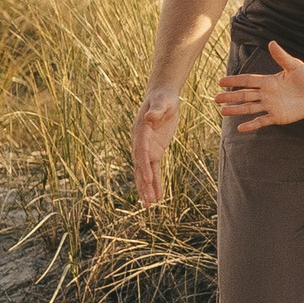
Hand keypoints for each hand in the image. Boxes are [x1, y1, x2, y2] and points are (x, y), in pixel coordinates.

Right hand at [131, 87, 181, 204]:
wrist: (162, 96)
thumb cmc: (163, 97)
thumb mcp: (163, 101)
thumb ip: (157, 110)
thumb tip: (150, 116)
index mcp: (140, 131)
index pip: (141, 152)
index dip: (143, 166)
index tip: (148, 179)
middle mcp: (140, 142)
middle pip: (140, 166)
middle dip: (143, 184)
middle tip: (146, 201)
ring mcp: (147, 148)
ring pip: (145, 172)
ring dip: (147, 188)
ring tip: (148, 206)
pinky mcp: (155, 151)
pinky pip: (154, 170)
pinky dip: (155, 183)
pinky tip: (157, 197)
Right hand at [218, 41, 303, 131]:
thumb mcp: (295, 66)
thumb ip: (282, 57)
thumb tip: (272, 43)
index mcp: (268, 81)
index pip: (247, 80)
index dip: (234, 81)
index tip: (220, 82)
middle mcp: (266, 94)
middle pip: (245, 95)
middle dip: (230, 96)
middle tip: (215, 98)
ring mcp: (271, 106)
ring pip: (250, 108)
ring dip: (237, 110)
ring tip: (223, 112)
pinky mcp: (278, 117)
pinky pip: (262, 120)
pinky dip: (252, 124)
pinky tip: (240, 128)